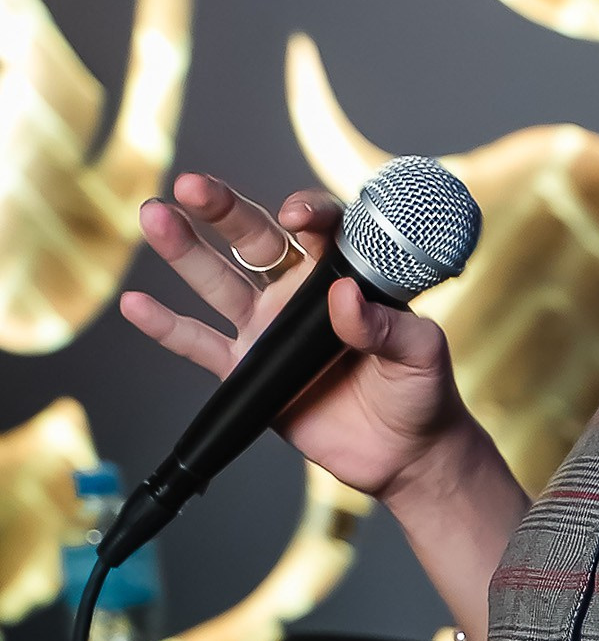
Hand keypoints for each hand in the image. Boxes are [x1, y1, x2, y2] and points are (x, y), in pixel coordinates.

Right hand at [119, 173, 474, 502]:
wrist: (404, 453)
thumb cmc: (421, 393)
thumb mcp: (421, 354)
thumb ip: (388, 327)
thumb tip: (344, 299)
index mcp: (345, 276)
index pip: (322, 229)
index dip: (308, 213)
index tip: (297, 215)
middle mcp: (298, 292)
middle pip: (255, 238)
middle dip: (223, 210)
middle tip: (191, 187)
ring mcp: (267, 328)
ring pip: (219, 280)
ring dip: (185, 250)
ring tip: (154, 216)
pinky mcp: (247, 370)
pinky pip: (200, 344)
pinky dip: (166, 327)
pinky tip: (136, 304)